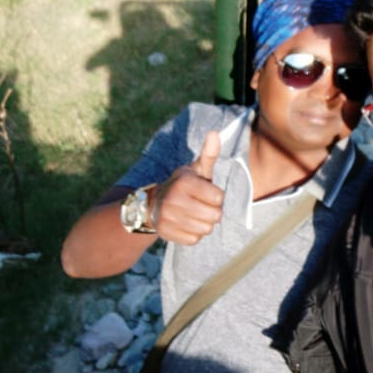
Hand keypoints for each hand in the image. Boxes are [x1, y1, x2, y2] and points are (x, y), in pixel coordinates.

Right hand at [152, 131, 224, 245]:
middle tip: (201, 205)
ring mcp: (168, 218)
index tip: (206, 193)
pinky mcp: (166, 234)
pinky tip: (186, 223)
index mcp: (184, 183)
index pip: (219, 198)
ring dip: (204, 223)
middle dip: (213, 211)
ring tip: (194, 214)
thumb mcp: (196, 169)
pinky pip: (194, 240)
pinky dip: (194, 234)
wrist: (153, 203)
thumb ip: (209, 153)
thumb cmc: (184, 185)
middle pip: (215, 216)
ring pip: (206, 229)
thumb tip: (215, 132)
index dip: (216, 196)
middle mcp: (173, 200)